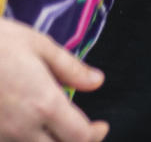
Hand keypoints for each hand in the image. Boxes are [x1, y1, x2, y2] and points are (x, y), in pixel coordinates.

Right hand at [0, 18, 106, 141]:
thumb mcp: (39, 45)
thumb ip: (70, 68)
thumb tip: (97, 82)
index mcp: (44, 104)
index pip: (79, 136)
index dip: (95, 134)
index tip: (101, 125)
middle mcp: (21, 128)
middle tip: (84, 129)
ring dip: (47, 141)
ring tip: (56, 128)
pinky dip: (24, 139)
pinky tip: (29, 127)